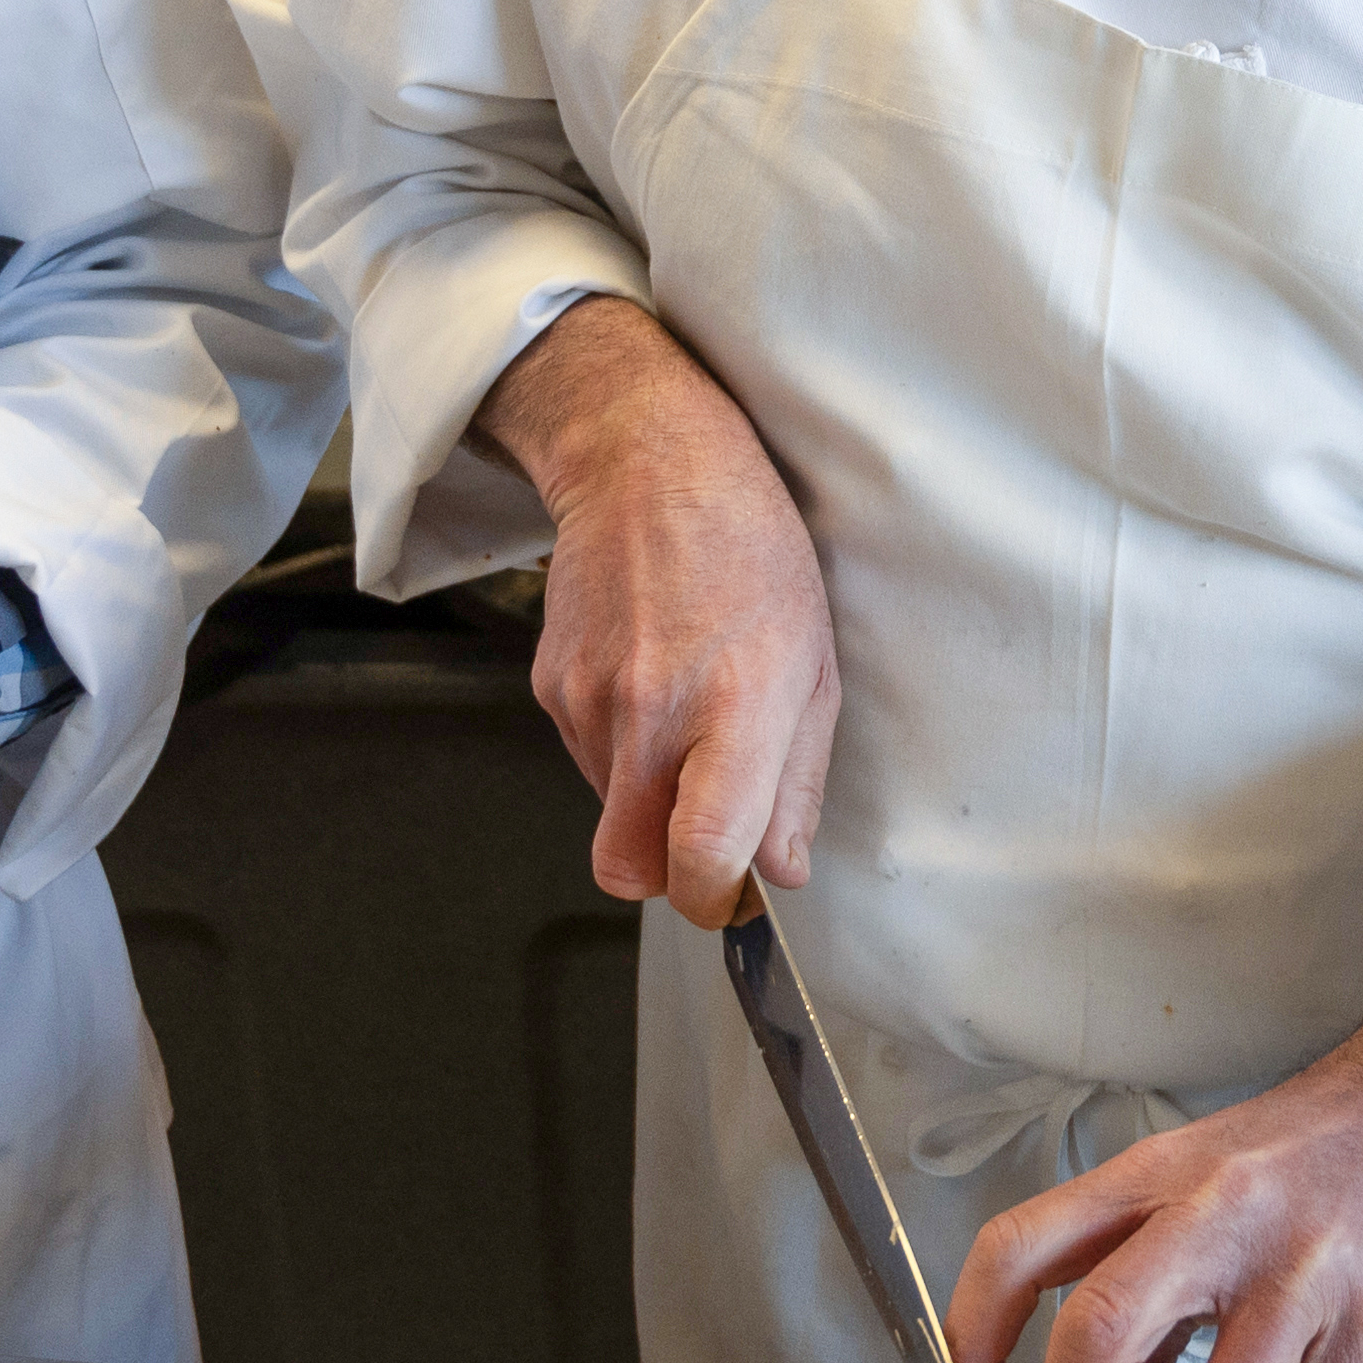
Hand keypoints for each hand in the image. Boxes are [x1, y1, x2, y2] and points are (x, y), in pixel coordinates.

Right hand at [479, 297, 839, 924]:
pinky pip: (586, 763)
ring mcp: (588, 702)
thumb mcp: (814, 663)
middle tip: (707, 840)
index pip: (702, 853)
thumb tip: (779, 868)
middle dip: (667, 875)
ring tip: (687, 715)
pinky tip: (651, 683)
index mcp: (734, 706)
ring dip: (647, 799)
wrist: (645, 464)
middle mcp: (652, 712)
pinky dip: (620, 751)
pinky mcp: (549, 688)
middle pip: (630, 867)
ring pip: (608, 815)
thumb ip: (798, 782)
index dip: (712, 898)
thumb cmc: (747, 549)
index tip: (731, 894)